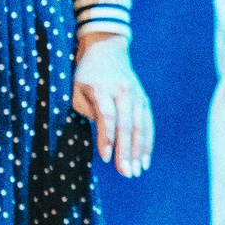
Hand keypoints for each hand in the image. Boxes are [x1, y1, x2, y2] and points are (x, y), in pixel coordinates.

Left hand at [73, 36, 154, 178]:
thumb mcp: (77, 91)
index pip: (106, 117)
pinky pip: (147, 124)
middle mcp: (122, 91)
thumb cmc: (85, 76)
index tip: (106, 158)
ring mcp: (135, 95)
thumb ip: (89, 113)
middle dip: (126, 151)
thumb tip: (105, 139)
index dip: (107, 138)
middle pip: (126, 125)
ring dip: (139, 151)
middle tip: (126, 173)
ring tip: (137, 171)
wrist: (107, 50)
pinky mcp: (143, 99)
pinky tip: (144, 159)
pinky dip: (147, 142)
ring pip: (140, 126)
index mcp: (101, 88)